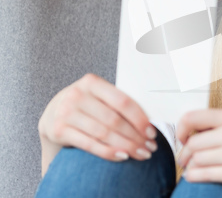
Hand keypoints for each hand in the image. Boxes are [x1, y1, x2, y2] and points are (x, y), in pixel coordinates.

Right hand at [38, 74, 157, 172]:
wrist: (53, 114)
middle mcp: (77, 95)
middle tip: (150, 147)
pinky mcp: (59, 130)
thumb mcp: (99, 96)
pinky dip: (109, 152)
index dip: (139, 118)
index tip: (152, 132)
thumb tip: (149, 123)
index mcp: (92, 82)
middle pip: (114, 119)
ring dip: (126, 146)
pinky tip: (123, 156)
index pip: (122, 101)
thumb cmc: (86, 104)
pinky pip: (90, 144)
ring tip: (141, 153)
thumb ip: (120, 104)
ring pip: (104, 133)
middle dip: (136, 136)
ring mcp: (66, 112)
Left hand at [176, 109, 221, 192]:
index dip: (181, 129)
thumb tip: (196, 128)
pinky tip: (195, 176)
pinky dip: (194, 176)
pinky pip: (204, 175)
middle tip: (185, 158)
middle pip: (193, 143)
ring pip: (196, 160)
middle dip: (185, 153)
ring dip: (190, 166)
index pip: (193, 117)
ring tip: (191, 168)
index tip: (183, 138)